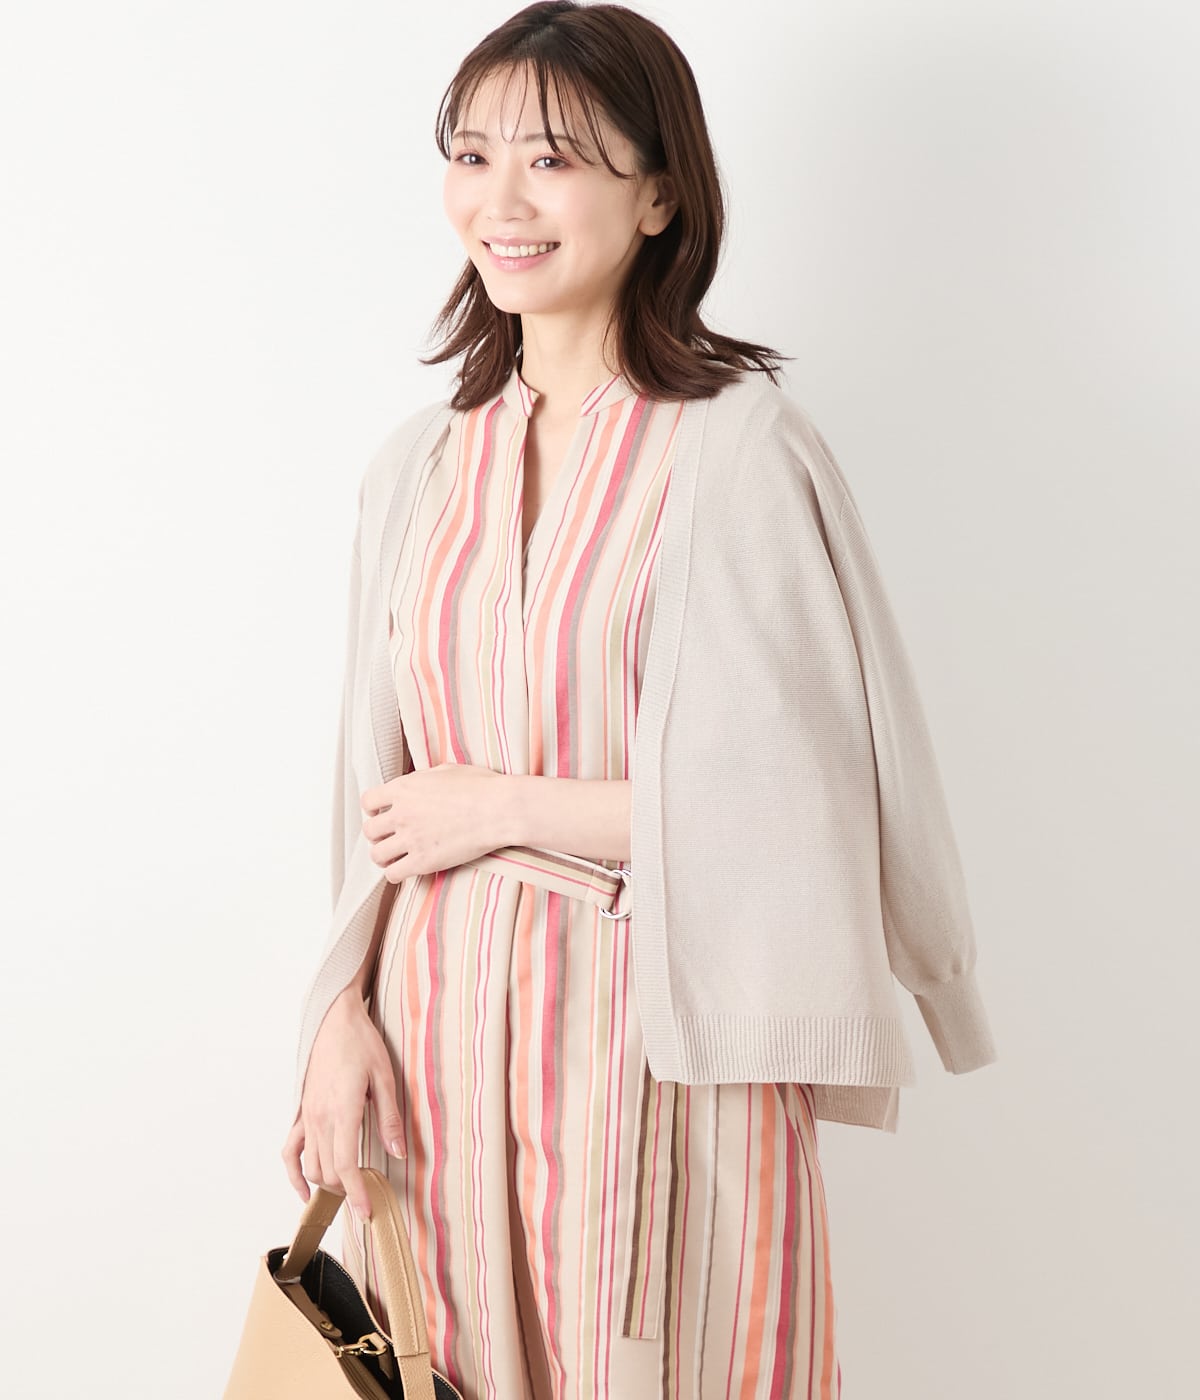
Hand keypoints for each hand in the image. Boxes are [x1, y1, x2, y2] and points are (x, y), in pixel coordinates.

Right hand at [280, 987, 404, 1221]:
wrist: (335, 1020)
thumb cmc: (362, 1044)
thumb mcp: (386, 1077)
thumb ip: (390, 1119)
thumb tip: (399, 1153)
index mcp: (343, 1110)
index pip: (345, 1165)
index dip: (356, 1194)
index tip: (367, 1212)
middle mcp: (320, 1118)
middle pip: (327, 1172)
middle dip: (347, 1189)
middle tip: (369, 1195)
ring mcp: (308, 1116)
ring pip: (310, 1166)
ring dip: (327, 1183)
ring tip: (348, 1191)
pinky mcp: (302, 1112)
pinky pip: (290, 1150)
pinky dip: (294, 1174)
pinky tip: (305, 1190)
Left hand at [361, 761, 509, 883]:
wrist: (500, 810)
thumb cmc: (481, 787)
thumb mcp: (446, 771)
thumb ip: (422, 779)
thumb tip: (416, 785)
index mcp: (404, 788)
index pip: (368, 801)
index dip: (373, 809)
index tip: (382, 814)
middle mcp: (401, 814)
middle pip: (370, 830)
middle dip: (378, 835)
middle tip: (391, 837)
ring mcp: (411, 839)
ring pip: (377, 855)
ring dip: (385, 856)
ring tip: (396, 856)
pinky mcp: (423, 862)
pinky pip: (393, 874)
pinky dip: (396, 873)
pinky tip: (407, 869)